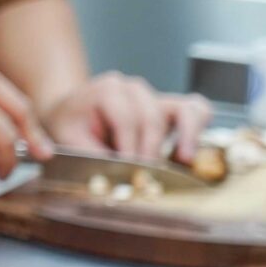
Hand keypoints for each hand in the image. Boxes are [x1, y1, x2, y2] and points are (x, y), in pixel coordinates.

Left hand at [45, 73, 213, 163]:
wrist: (73, 112)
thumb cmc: (70, 124)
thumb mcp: (67, 137)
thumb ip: (89, 154)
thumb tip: (114, 177)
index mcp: (107, 90)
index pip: (126, 119)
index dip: (130, 148)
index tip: (129, 171)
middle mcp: (135, 89)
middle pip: (153, 118)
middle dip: (151, 150)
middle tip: (147, 175)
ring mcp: (156, 96)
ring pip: (182, 109)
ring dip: (186, 136)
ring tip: (183, 159)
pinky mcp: (170, 109)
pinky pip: (197, 110)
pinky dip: (198, 128)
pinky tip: (190, 152)